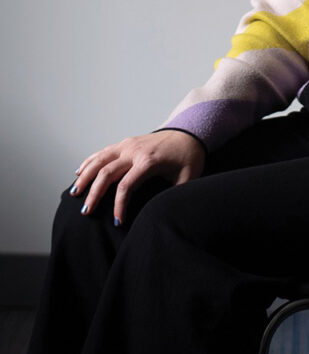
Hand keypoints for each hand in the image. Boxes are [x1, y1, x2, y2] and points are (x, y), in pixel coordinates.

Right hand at [69, 130, 205, 225]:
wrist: (190, 131)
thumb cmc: (189, 156)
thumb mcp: (188, 177)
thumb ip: (175, 195)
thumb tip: (164, 214)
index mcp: (148, 161)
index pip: (126, 186)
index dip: (119, 206)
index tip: (117, 222)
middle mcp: (134, 151)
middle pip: (107, 173)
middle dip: (94, 194)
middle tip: (85, 213)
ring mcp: (128, 144)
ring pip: (100, 160)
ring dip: (85, 176)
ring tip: (74, 193)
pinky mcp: (127, 142)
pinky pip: (103, 152)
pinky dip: (89, 161)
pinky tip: (79, 172)